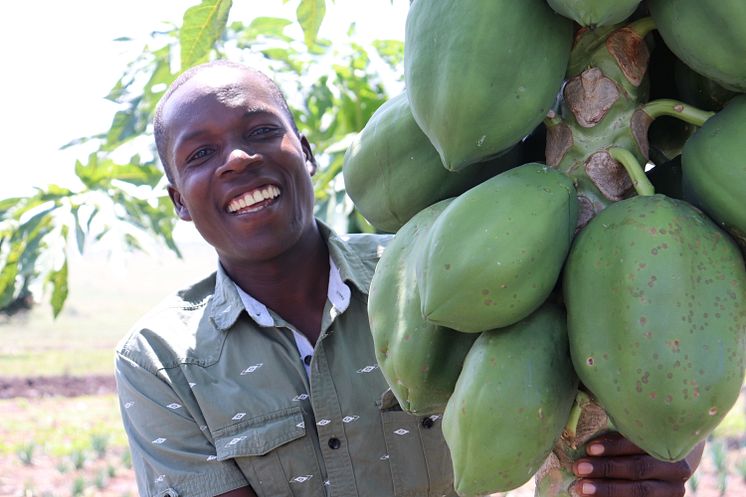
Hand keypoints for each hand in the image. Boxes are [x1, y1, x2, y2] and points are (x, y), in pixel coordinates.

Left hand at [571, 431, 704, 496]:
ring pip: (639, 490)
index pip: (639, 444)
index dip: (614, 446)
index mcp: (669, 442)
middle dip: (606, 468)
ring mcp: (673, 489)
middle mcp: (676, 468)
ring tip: (581, 487)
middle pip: (638, 469)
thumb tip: (584, 425)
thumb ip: (622, 429)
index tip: (588, 448)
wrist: (668, 467)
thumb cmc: (644, 442)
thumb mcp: (638, 433)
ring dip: (607, 489)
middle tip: (578, 468)